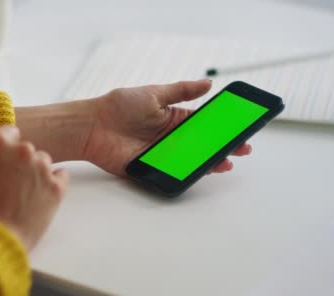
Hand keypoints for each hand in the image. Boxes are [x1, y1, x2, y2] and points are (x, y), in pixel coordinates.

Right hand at [0, 126, 68, 250]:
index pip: (10, 132)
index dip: (6, 146)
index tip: (5, 157)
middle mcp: (23, 151)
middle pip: (27, 149)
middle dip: (20, 162)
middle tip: (11, 182)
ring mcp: (43, 169)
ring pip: (44, 161)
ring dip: (36, 172)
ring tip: (24, 193)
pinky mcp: (57, 187)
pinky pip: (61, 175)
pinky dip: (54, 182)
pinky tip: (41, 194)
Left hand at [83, 80, 251, 176]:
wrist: (91, 126)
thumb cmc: (119, 106)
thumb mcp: (154, 93)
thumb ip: (181, 91)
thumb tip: (208, 84)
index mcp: (172, 118)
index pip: (203, 124)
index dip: (221, 128)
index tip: (241, 129)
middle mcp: (169, 137)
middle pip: (201, 145)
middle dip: (222, 147)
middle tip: (242, 149)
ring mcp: (160, 154)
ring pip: (190, 160)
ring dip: (209, 162)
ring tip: (225, 162)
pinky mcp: (149, 168)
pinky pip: (171, 173)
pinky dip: (186, 173)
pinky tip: (200, 171)